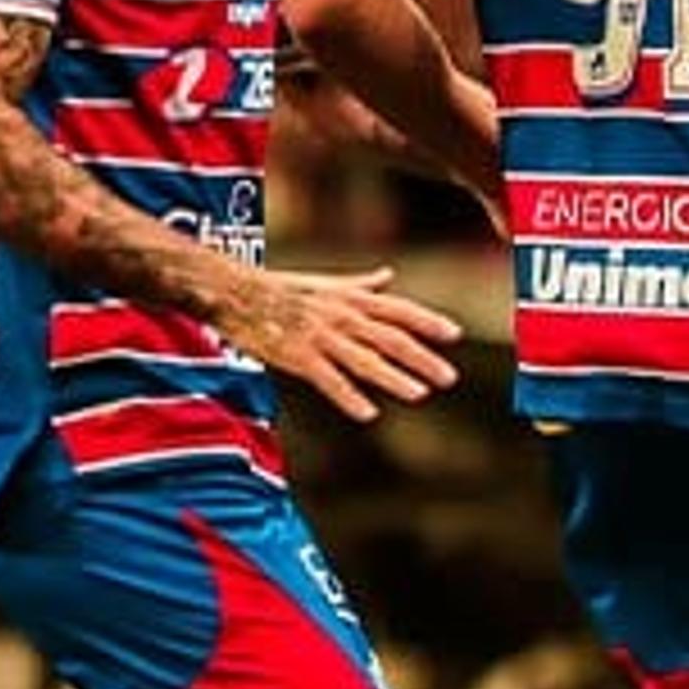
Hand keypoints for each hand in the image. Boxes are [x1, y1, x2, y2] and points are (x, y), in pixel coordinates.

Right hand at [220, 265, 460, 421]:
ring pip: (364, 359)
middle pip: (390, 337)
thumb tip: (388, 275)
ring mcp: (320, 336)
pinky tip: (368, 413)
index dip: (428, 321)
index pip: (398, 309)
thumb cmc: (280, 287)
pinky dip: (348, 396)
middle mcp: (341, 315)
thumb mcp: (325, 281)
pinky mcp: (297, 355)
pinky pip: (328, 379)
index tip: (455, 334)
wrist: (233, 292)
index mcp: (350, 298)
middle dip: (422, 357)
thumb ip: (360, 283)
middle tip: (449, 377)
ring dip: (393, 377)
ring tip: (420, 395)